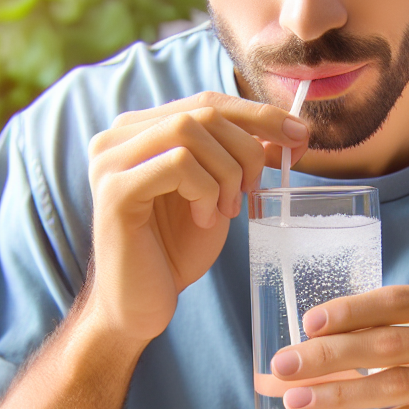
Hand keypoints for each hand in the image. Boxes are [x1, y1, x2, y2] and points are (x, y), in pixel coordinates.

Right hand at [87, 92, 307, 342]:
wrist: (139, 306)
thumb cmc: (173, 253)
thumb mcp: (217, 195)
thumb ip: (239, 159)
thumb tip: (289, 130)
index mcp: (138, 132)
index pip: (207, 102)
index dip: (258, 114)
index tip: (298, 136)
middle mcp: (116, 139)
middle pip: (203, 111)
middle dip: (247, 148)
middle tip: (254, 189)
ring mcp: (110, 163)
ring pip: (191, 131)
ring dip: (226, 172)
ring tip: (226, 210)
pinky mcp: (115, 192)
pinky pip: (179, 164)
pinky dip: (206, 190)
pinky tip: (204, 220)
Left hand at [270, 281, 408, 408]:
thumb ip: (396, 334)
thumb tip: (312, 347)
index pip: (397, 300)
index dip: (351, 311)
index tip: (307, 324)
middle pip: (390, 343)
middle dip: (330, 355)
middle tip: (283, 367)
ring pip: (398, 385)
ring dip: (340, 394)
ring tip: (297, 401)